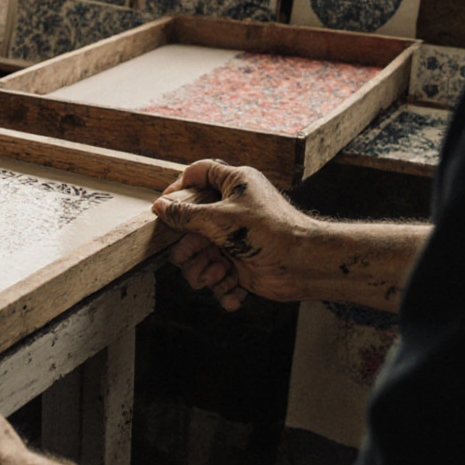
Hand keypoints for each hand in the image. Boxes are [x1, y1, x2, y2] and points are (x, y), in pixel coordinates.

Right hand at [152, 160, 318, 310]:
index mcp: (234, 185)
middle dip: (190, 248)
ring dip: (205, 271)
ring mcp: (235, 238)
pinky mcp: (240, 263)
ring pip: (201, 255)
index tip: (163, 206)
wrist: (304, 265)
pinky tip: (233, 291)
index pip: (200, 173)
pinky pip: (218, 276)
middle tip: (189, 257)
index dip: (178, 186)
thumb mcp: (219, 219)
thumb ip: (185, 214)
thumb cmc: (269, 233)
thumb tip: (160, 206)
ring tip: (218, 276)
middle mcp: (233, 210)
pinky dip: (223, 288)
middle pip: (192, 225)